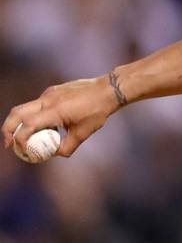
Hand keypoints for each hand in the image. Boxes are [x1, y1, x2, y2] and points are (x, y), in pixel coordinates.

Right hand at [3, 75, 120, 157]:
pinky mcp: (53, 90)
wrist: (108, 89)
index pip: (28, 125)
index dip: (20, 139)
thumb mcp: (83, 133)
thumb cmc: (97, 111)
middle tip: (9, 144)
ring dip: (20, 122)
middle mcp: (48, 99)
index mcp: (55, 110)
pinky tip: (45, 126)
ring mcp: (49, 93)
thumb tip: (53, 154)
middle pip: (17, 113)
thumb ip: (66, 146)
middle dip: (7, 129)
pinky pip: (37, 104)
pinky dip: (34, 115)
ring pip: (25, 107)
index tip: (20, 150)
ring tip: (25, 137)